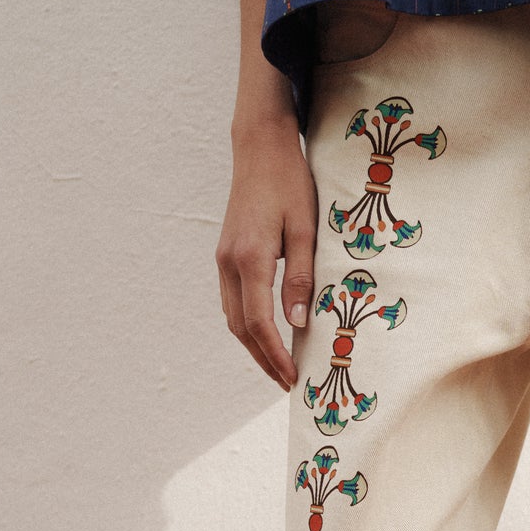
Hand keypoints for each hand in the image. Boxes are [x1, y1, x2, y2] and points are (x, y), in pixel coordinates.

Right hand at [216, 116, 317, 390]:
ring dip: (253, 345)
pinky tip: (266, 334)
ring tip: (278, 366)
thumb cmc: (289, 183)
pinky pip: (233, 301)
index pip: (260, 323)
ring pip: (233, 317)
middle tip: (286, 383)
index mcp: (250, 259)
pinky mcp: (226, 254)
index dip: (275, 355)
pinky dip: (248, 324)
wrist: (260, 147)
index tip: (292, 378)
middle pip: (241, 328)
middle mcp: (229, 263)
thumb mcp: (305, 229)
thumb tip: (298, 323)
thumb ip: (301, 277)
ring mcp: (223, 258)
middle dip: (263, 359)